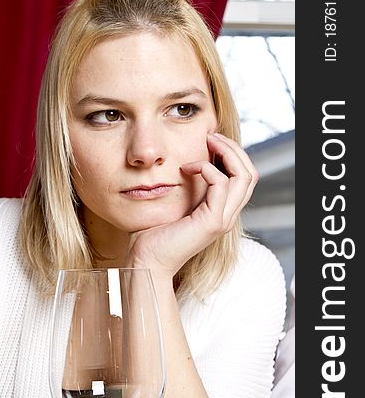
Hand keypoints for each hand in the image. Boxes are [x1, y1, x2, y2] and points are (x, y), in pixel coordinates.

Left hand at [127, 133, 257, 277]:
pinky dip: (206, 168)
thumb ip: (187, 187)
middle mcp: (227, 215)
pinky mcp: (212, 222)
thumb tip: (185, 162)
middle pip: (250, 173)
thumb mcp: (175, 204)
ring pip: (244, 176)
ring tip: (207, 141)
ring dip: (226, 152)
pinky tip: (186, 167)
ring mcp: (222, 219)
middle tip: (211, 135)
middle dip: (233, 149)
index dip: (231, 154)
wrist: (147, 261)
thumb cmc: (153, 234)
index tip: (210, 140)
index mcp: (221, 211)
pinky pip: (220, 183)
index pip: (242, 177)